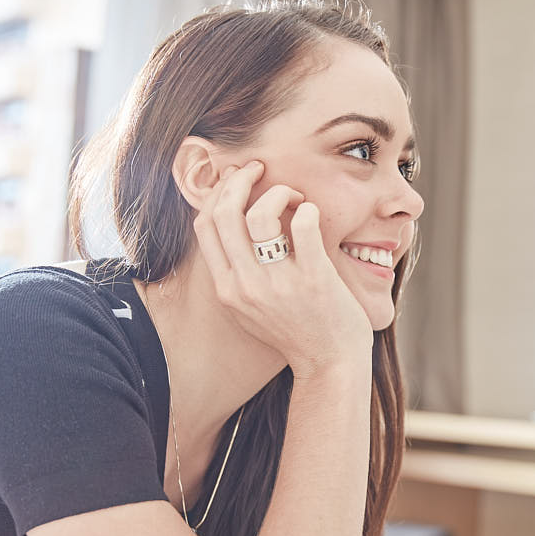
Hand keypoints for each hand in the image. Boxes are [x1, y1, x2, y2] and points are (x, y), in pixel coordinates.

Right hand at [192, 161, 374, 375]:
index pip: (204, 225)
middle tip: (260, 171)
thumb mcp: (250, 308)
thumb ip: (236, 274)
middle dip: (240, 180)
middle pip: (224, 213)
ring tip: (294, 196)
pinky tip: (311, 213)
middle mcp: (246, 286)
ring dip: (277, 192)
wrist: (330, 364)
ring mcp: (279, 284)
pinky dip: (307, 209)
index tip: (237, 182)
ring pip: (259, 215)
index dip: (218, 194)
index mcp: (227, 289)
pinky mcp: (314, 279)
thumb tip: (229, 225)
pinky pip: (302, 225)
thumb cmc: (295, 331)